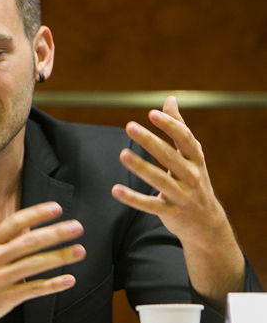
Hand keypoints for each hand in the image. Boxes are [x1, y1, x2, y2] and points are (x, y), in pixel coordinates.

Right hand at [0, 202, 84, 322]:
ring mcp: (0, 278)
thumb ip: (3, 243)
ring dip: (60, 256)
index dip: (37, 214)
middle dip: (56, 233)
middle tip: (77, 227)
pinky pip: (33, 289)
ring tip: (80, 250)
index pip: (15, 223)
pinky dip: (53, 284)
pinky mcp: (6, 298)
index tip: (57, 208)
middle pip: (29, 241)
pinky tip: (69, 280)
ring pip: (35, 264)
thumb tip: (30, 231)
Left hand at [111, 96, 244, 302]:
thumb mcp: (191, 156)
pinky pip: (150, 205)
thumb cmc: (194, 181)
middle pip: (170, 157)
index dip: (170, 125)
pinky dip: (132, 199)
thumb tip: (170, 99)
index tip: (151, 113)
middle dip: (150, 141)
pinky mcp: (170, 213)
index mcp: (196, 160)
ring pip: (159, 180)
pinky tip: (115, 189)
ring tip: (122, 154)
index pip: (185, 139)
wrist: (206, 223)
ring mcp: (182, 196)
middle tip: (129, 126)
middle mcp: (192, 176)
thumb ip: (179, 128)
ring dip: (141, 167)